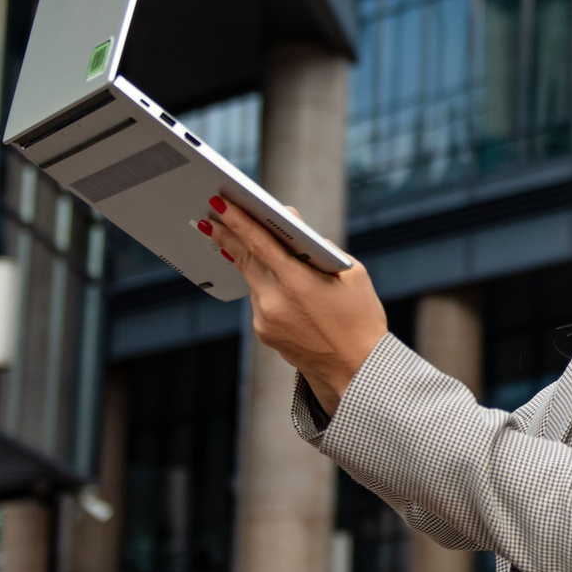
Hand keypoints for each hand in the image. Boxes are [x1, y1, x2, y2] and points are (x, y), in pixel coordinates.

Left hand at [206, 197, 387, 417]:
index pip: (261, 244)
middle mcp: (275, 301)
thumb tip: (293, 226)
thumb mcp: (353, 274)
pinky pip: (259, 299)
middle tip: (210, 213)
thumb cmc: (361, 317)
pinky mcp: (263, 332)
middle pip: (245, 258)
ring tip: (229, 235)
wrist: (356, 369)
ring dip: (244, 257)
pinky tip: (267, 276)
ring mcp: (265, 319)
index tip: (220, 202)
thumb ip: (320, 247)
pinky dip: (263, 284)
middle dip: (228, 234)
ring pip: (252, 278)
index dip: (239, 221)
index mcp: (299, 283)